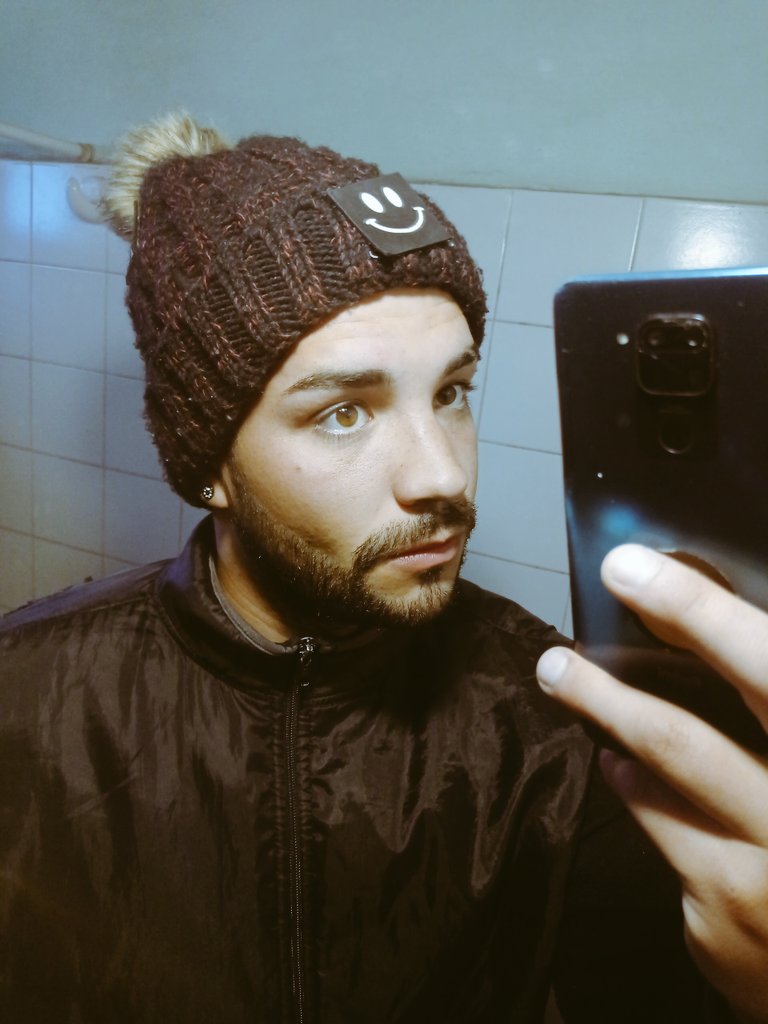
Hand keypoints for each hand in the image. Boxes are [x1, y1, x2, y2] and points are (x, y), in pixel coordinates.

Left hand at [537, 544, 767, 1022]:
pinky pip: (666, 837)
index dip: (697, 612)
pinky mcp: (724, 922)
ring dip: (611, 728)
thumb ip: (767, 683)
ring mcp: (762, 880)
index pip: (766, 667)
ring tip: (569, 686)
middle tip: (556, 657)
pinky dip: (643, 794)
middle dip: (608, 690)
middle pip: (686, 741)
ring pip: (661, 786)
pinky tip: (628, 772)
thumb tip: (719, 624)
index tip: (627, 568)